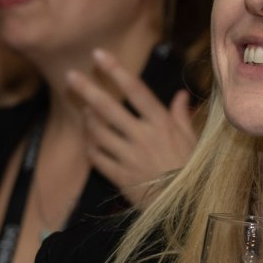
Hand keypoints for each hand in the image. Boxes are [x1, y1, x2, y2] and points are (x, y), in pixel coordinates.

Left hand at [66, 48, 196, 206]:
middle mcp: (144, 137)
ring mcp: (130, 157)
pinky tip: (89, 139)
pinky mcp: (120, 177)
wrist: (186, 207)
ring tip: (84, 110)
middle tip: (70, 76)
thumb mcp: (192, 140)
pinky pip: (97, 156)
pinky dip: (90, 145)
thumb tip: (180, 96)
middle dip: (87, 89)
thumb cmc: (190, 170)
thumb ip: (182, 116)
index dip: (117, 71)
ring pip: (98, 132)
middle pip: (109, 108)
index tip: (99, 55)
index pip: (136, 91)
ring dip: (88, 119)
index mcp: (162, 124)